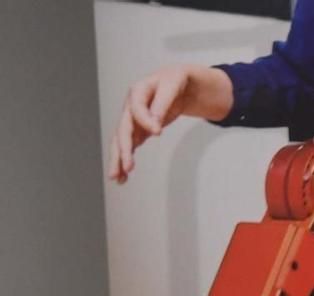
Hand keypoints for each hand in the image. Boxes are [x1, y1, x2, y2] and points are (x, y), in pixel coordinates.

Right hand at [108, 64, 232, 182]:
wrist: (177, 82)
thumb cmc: (176, 80)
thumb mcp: (174, 85)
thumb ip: (163, 102)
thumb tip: (154, 124)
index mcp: (138, 90)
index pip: (136, 107)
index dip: (145, 119)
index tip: (158, 132)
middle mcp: (131, 106)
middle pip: (123, 129)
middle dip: (123, 148)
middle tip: (127, 166)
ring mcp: (133, 119)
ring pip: (122, 141)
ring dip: (119, 159)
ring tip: (117, 178)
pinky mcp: (139, 130)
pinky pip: (130, 147)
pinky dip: (126, 160)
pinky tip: (124, 177)